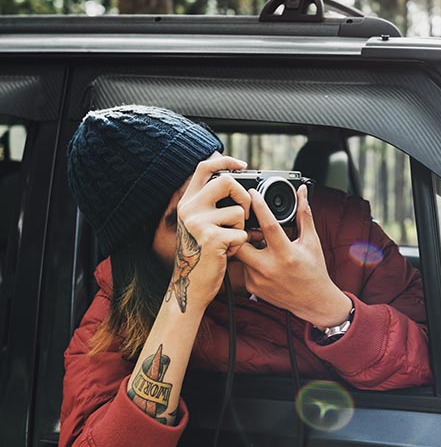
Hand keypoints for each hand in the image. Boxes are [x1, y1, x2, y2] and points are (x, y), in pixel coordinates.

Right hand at [166, 154, 251, 312]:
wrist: (191, 286)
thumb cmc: (203, 255)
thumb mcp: (202, 225)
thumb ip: (216, 205)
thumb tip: (247, 190)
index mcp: (188, 202)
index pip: (204, 168)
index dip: (226, 160)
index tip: (243, 165)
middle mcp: (190, 208)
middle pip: (226, 181)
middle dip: (244, 197)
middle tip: (244, 214)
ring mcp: (199, 223)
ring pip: (238, 212)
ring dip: (241, 229)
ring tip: (229, 242)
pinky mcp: (212, 238)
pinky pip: (242, 234)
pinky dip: (240, 245)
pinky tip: (227, 253)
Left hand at [235, 185, 351, 326]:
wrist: (313, 301)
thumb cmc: (314, 270)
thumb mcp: (311, 241)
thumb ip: (304, 215)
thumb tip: (302, 192)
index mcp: (286, 253)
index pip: (268, 225)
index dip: (259, 207)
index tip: (252, 194)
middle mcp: (269, 268)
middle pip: (241, 242)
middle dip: (241, 230)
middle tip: (247, 224)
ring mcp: (258, 280)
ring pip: (240, 255)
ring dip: (245, 245)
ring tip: (257, 242)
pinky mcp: (252, 288)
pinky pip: (243, 268)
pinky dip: (249, 260)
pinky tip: (260, 259)